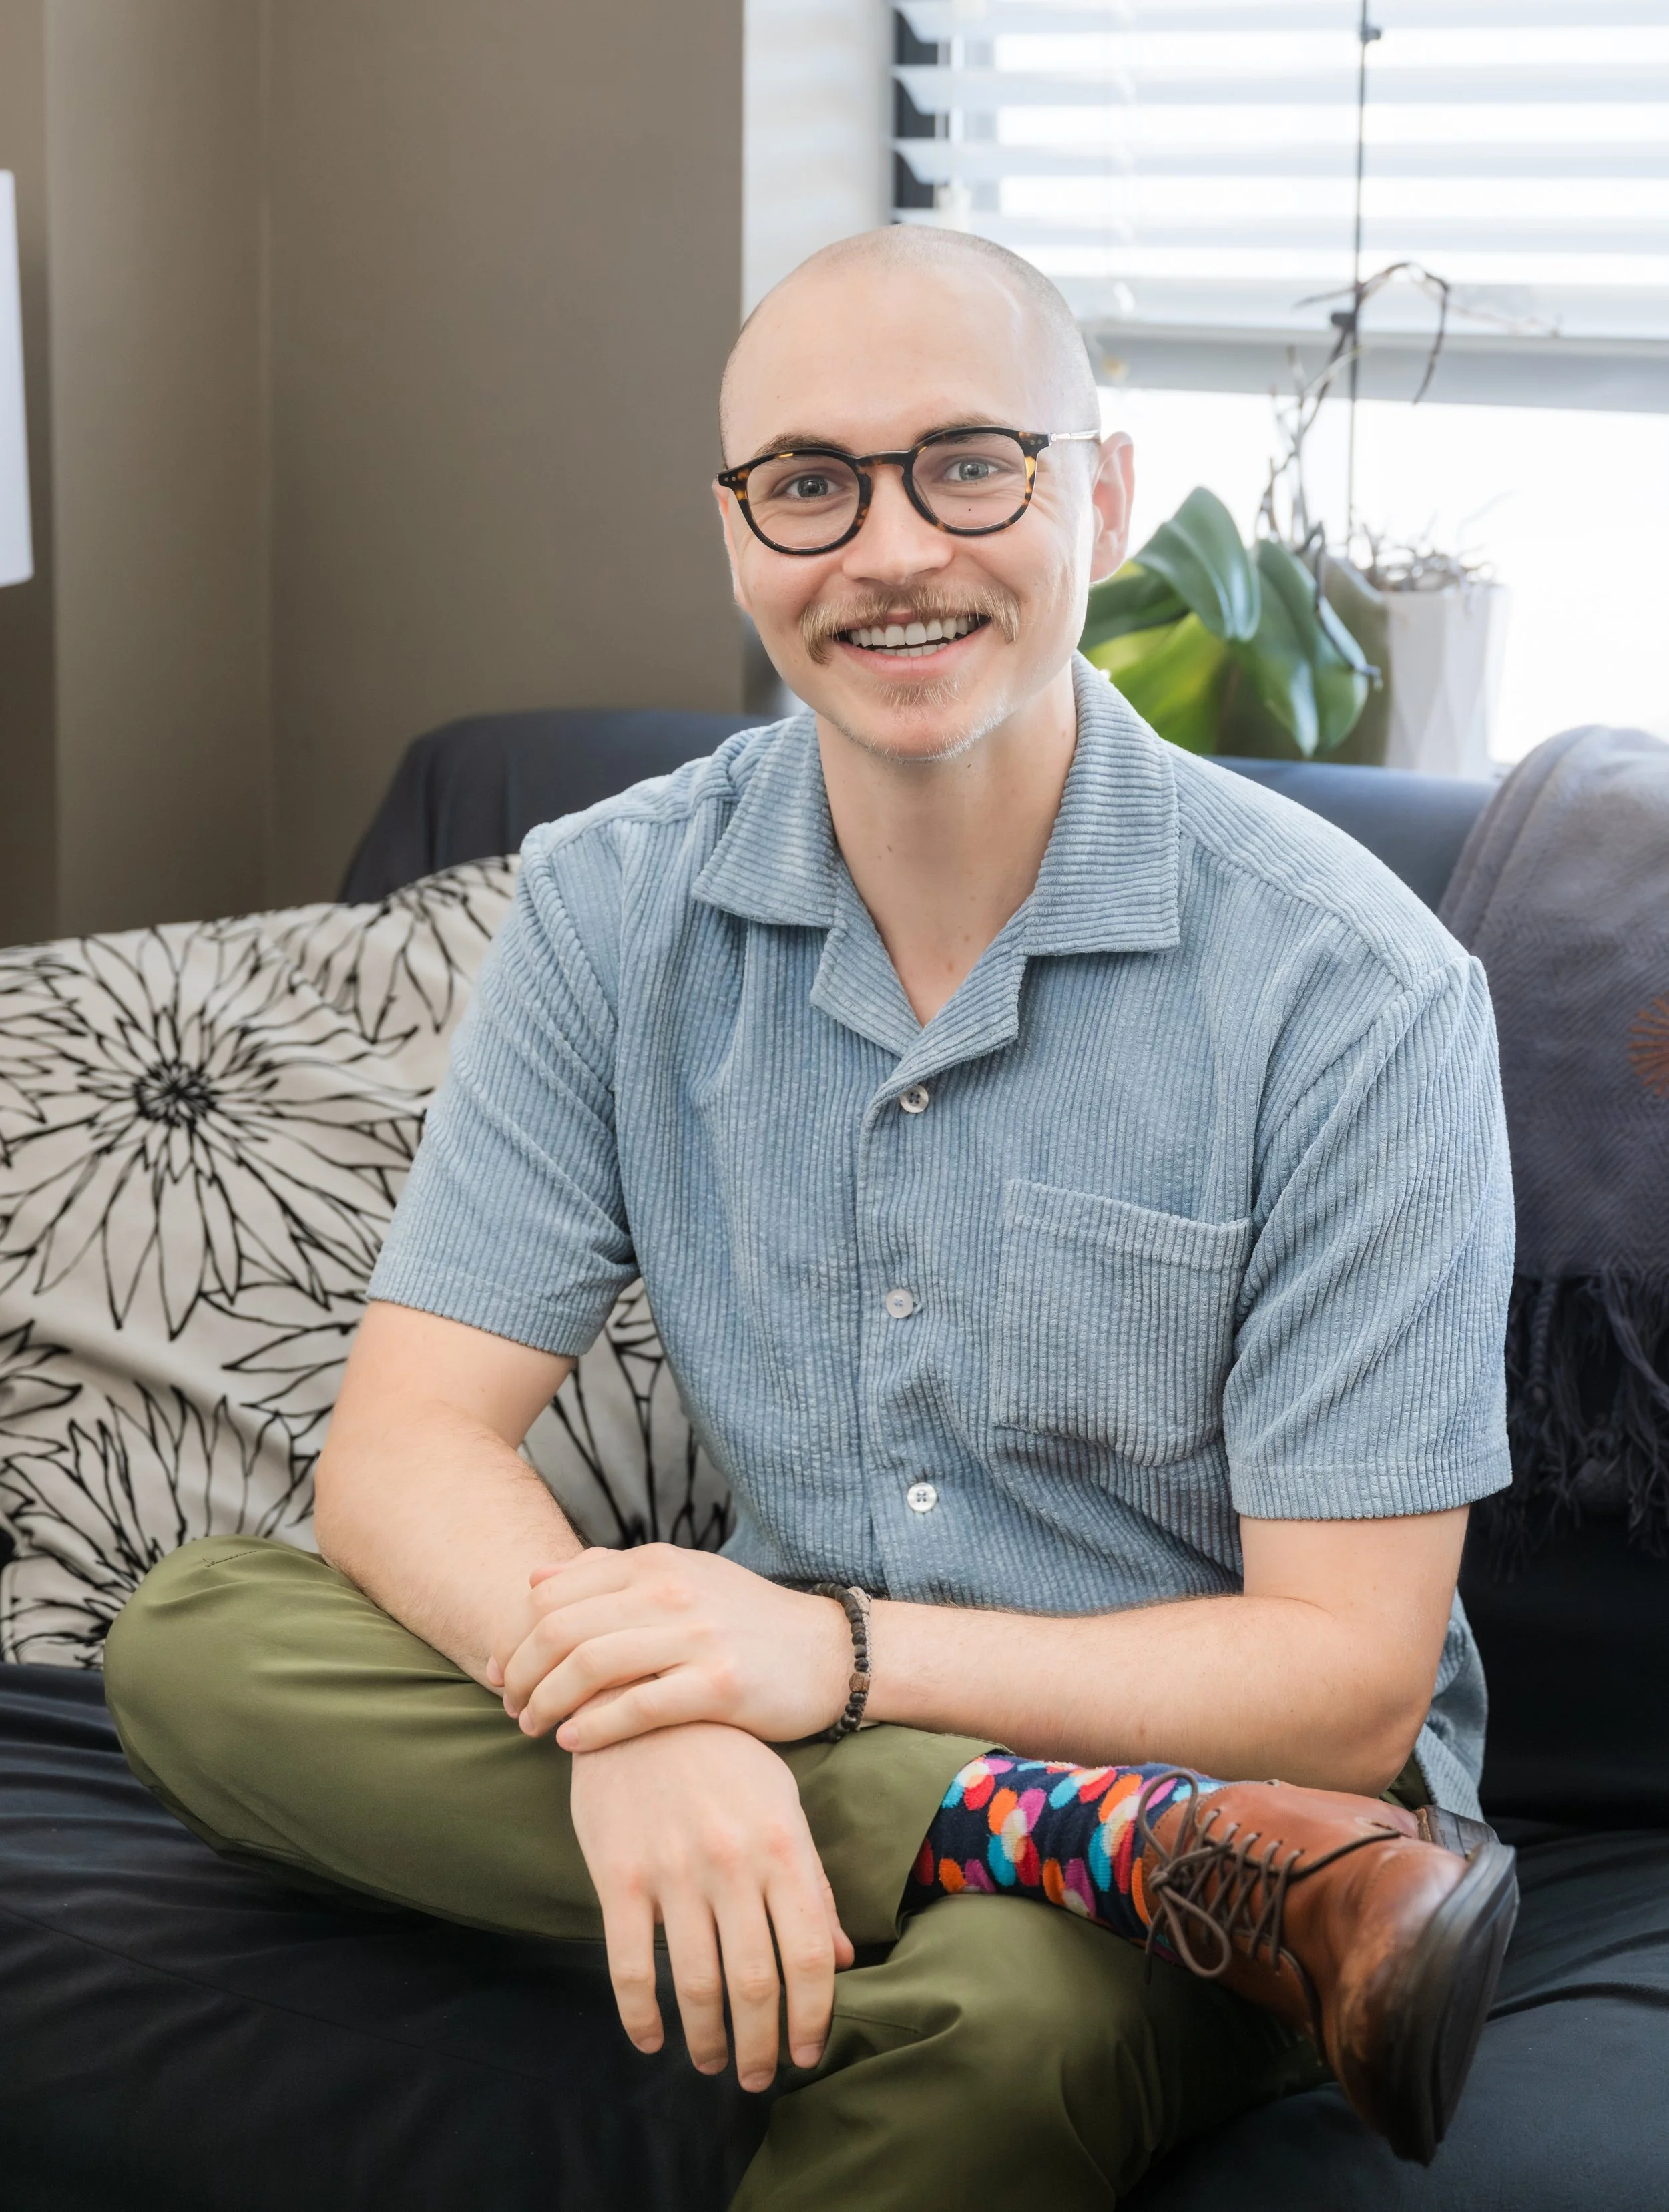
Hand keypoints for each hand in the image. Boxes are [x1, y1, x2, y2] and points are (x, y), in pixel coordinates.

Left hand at [488, 1544, 852, 1750]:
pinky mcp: (721, 1684)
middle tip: (510, 1707)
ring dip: (547, 1704)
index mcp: (654, 1562)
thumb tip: (536, 1578)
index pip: (552, 1595)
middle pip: (561, 1631)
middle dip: (521, 1674)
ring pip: (589, 1667)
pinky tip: (574, 1742)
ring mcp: (696, 1635)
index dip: (513, 1637)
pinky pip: (638, 1708)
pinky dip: (594, 1727)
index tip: (498, 1671)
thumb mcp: (681, 1575)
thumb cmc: (743, 1619)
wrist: (828, 1652)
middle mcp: (671, 1590)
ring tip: (534, 1728)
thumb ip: (609, 1573)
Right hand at [569, 1721, 854, 2089]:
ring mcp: (672, 1871)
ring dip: (707, 2039)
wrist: (640, 1702)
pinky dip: (640, 2017)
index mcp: (783, 1846)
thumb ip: (811, 1881)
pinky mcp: (619, 1876)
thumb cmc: (724, 1755)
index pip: (811, 1954)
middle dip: (761, 2045)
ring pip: (694, 1984)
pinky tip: (651, 2041)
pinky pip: (628, 1966)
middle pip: (755, 1982)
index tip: (808, 2053)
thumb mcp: (781, 1803)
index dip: (813, 2016)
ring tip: (713, 2061)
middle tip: (757, 2077)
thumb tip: (841, 1957)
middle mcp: (732, 1864)